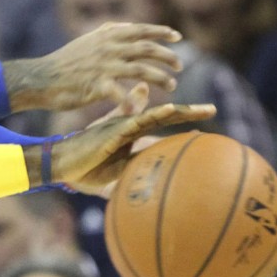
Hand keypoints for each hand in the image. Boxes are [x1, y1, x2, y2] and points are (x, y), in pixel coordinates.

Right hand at [6, 22, 181, 112]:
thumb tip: (129, 26)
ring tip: (172, 85)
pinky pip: (120, 95)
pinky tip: (140, 110)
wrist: (41, 78)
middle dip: (167, 57)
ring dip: (160, 78)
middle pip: (146, 49)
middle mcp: (107, 48)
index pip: (140, 29)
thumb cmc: (65, 62)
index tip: (177, 37)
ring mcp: (102, 67)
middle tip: (179, 66)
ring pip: (141, 71)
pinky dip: (133, 103)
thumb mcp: (87, 40)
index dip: (161, 32)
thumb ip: (108, 32)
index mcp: (105, 36)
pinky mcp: (96, 86)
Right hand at [44, 98, 215, 195]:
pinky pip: (141, 119)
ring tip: (204, 110)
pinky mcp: (117, 128)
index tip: (206, 118)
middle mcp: (130, 124)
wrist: (64, 164)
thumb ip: (136, 159)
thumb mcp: (117, 165)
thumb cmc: (87, 167)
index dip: (182, 118)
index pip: (162, 122)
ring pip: (159, 115)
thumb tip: (155, 166)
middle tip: (211, 109)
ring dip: (182, 112)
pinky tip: (173, 109)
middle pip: (165, 115)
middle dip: (189, 112)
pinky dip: (158, 113)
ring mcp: (124, 125)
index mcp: (132, 132)